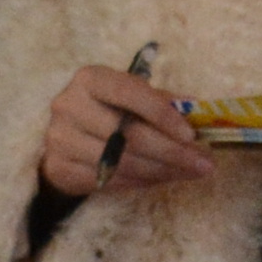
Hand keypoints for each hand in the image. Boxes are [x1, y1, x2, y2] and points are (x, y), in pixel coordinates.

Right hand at [39, 62, 208, 199]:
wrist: (65, 139)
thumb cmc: (106, 111)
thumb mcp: (129, 98)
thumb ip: (160, 101)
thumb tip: (196, 109)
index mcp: (91, 79)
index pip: (130, 92)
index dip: (163, 114)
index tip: (191, 135)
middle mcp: (69, 105)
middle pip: (128, 134)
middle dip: (172, 151)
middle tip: (203, 164)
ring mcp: (60, 138)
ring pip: (122, 162)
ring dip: (162, 171)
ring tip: (188, 173)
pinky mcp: (59, 167)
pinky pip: (109, 180)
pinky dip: (140, 182)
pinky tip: (160, 179)